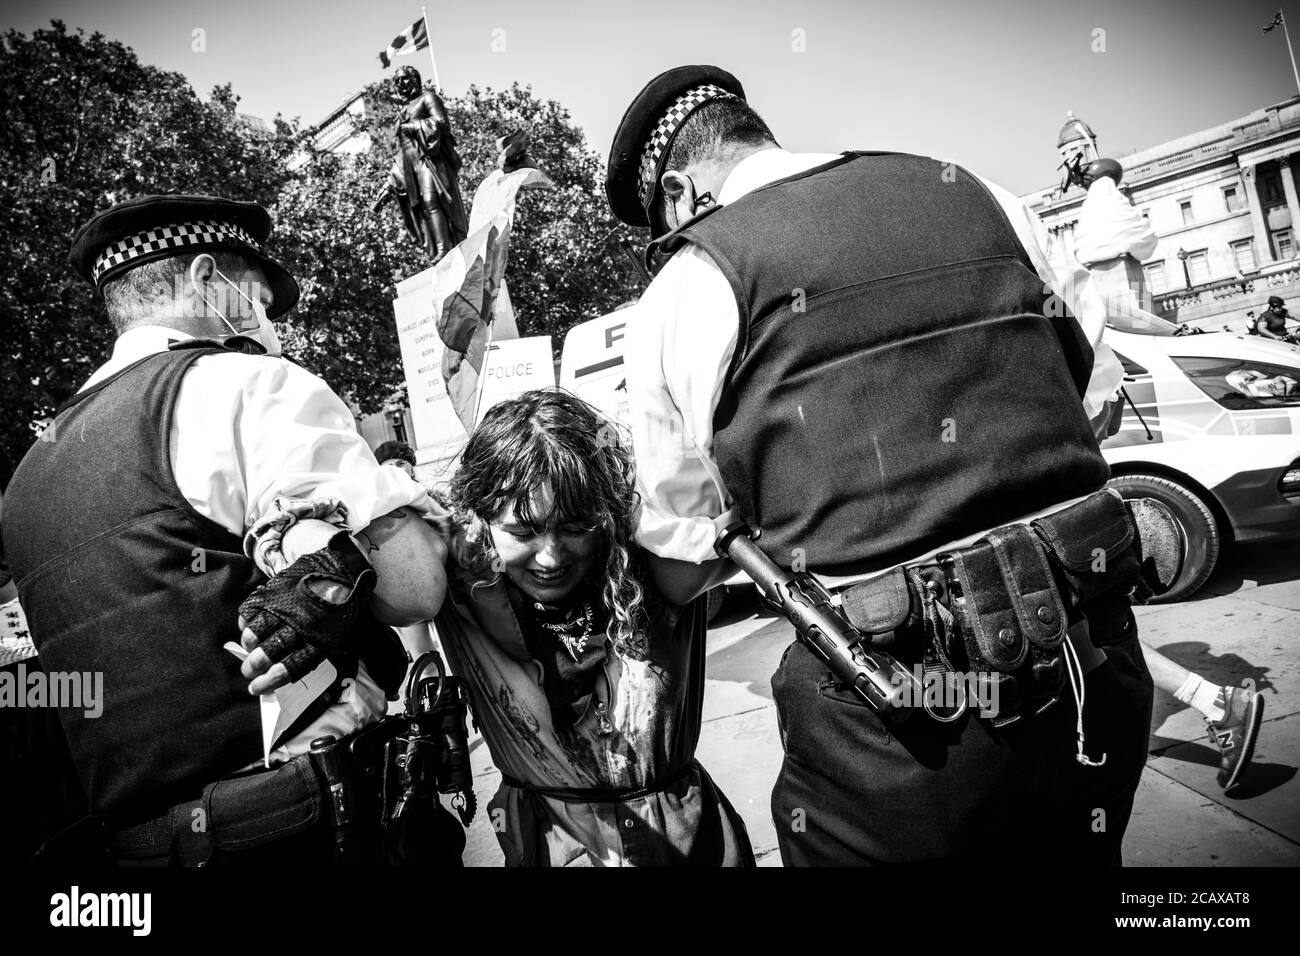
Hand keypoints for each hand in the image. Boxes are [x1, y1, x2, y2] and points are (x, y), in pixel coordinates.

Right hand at [238, 537, 374, 693]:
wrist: (340, 571)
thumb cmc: (337, 609)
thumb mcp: (334, 635)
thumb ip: (310, 653)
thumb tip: (279, 672)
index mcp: (320, 639)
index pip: (291, 666)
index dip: (271, 680)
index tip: (257, 687)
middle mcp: (301, 624)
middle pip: (271, 650)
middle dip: (255, 665)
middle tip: (247, 671)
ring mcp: (286, 606)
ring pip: (258, 631)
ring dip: (248, 644)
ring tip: (248, 649)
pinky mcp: (274, 591)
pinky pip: (251, 609)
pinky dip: (245, 621)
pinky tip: (246, 627)